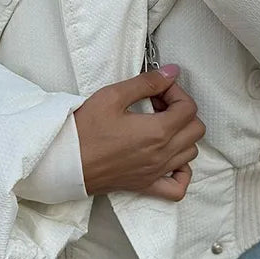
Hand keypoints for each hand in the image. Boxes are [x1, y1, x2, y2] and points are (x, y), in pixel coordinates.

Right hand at [73, 65, 205, 200]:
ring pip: (190, 153)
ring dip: (181, 135)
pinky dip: (181, 171)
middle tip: (158, 104)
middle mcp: (162, 155)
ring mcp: (156, 172)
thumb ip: (146, 83)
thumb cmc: (84, 129)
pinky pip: (178, 186)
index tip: (158, 89)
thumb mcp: (113, 96)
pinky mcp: (146, 185)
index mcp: (157, 132)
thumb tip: (171, 73)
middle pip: (196, 129)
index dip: (176, 92)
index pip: (188, 108)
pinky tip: (169, 157)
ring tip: (158, 124)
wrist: (64, 161)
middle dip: (181, 111)